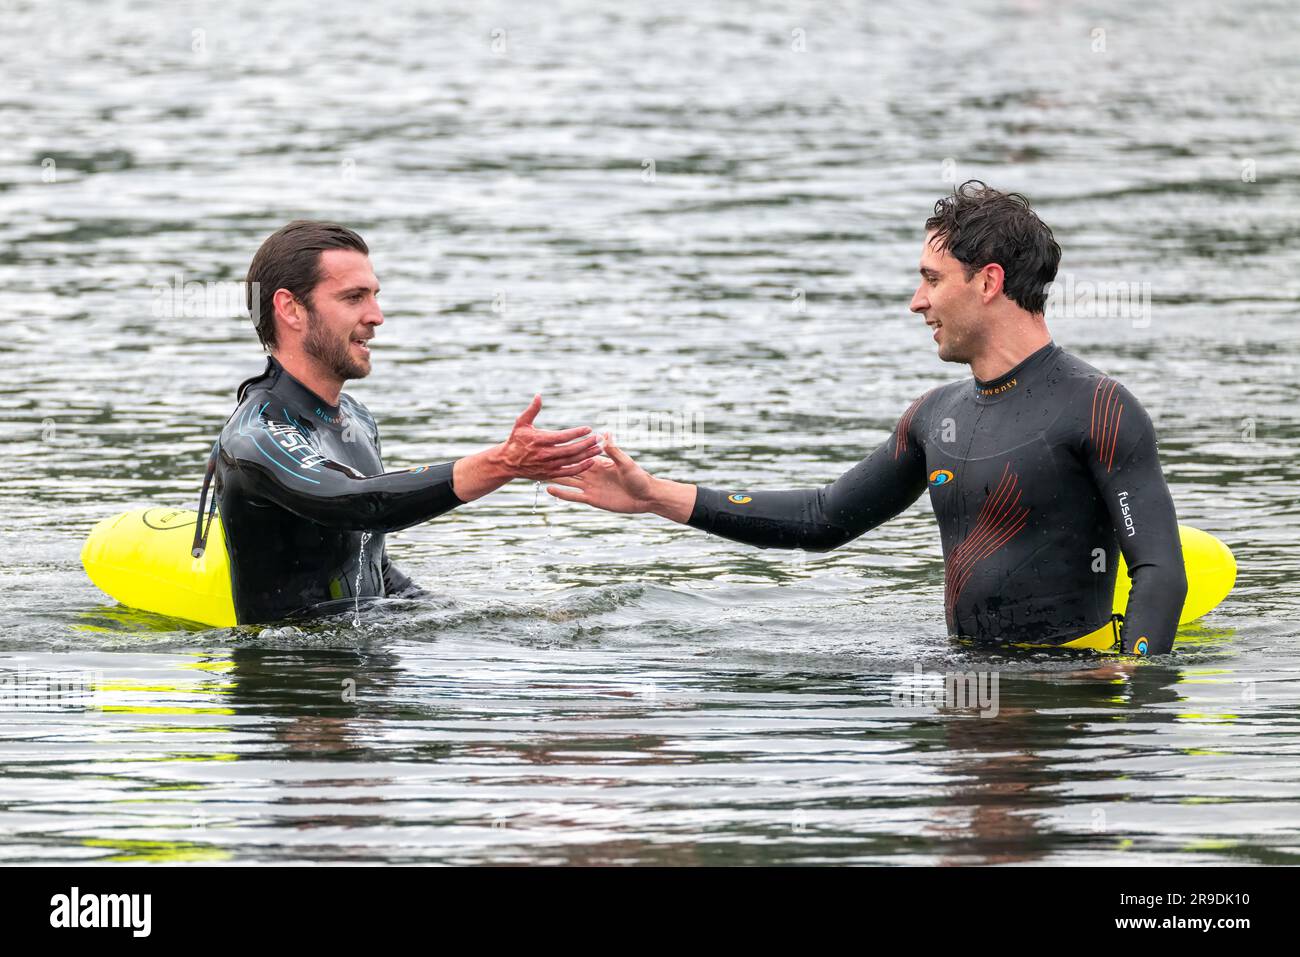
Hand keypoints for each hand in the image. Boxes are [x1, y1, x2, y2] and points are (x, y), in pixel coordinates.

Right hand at [497, 395, 600, 481]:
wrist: (508, 463)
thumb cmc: (516, 440)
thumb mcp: (521, 423)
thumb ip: (532, 410)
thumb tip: (539, 395)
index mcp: (540, 440)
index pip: (562, 436)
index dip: (576, 433)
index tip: (589, 428)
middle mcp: (545, 454)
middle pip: (571, 449)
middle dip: (587, 444)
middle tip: (599, 438)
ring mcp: (548, 466)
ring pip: (572, 460)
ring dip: (587, 454)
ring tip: (599, 448)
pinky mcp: (550, 474)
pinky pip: (569, 471)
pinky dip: (581, 467)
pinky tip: (592, 461)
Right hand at [546, 433, 695, 521]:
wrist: (646, 497)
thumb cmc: (640, 477)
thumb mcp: (626, 462)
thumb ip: (613, 450)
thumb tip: (604, 434)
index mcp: (599, 462)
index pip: (579, 453)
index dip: (567, 448)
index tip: (552, 441)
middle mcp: (592, 473)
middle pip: (570, 466)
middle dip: (556, 461)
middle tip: (538, 455)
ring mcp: (591, 486)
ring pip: (568, 480)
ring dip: (555, 476)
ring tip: (537, 471)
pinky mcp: (592, 499)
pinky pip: (573, 496)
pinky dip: (561, 493)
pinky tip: (549, 489)